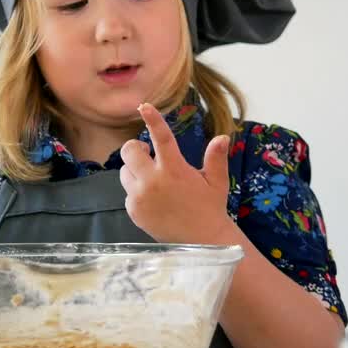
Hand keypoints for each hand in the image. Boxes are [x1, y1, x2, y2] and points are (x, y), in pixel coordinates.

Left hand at [118, 103, 237, 244]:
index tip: (144, 106)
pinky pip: (128, 192)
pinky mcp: (133, 211)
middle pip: (129, 151)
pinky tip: (153, 200)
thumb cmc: (209, 207)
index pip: (162, 138)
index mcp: (174, 170)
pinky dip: (136, 191)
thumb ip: (216, 158)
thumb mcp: (216, 182)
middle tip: (149, 155)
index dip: (153, 120)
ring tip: (154, 181)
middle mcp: (153, 181)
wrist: (201, 241)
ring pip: (125, 172)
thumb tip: (222, 137)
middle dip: (136, 148)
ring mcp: (140, 197)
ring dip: (135, 171)